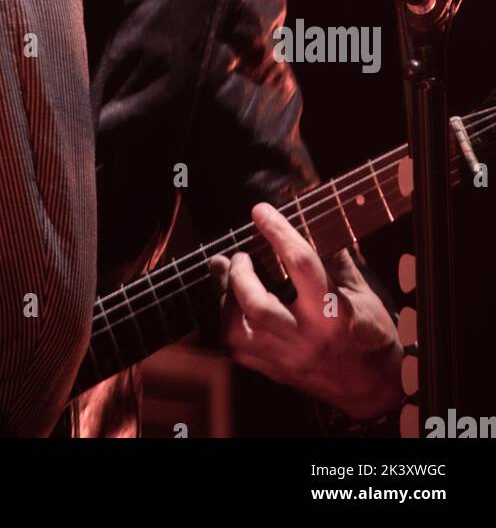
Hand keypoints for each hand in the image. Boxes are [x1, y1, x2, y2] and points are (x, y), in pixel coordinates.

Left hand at [208, 202, 402, 419]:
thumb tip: (311, 223)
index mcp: (334, 313)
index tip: (261, 211)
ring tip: (225, 277)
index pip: (301, 263)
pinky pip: (238, 350)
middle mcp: (307, 337)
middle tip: (239, 257)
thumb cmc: (371, 334)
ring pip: (238, 332)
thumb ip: (335, 259)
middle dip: (239, 274)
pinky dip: (227, 323)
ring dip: (224, 300)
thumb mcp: (362, 292)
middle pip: (258, 305)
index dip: (278, 232)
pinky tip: (229, 304)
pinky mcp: (275, 372)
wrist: (375, 388)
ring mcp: (288, 358)